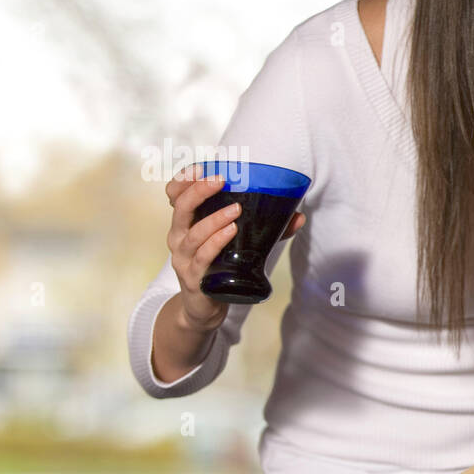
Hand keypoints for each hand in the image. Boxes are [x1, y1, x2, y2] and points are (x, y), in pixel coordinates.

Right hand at [165, 164, 304, 331]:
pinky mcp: (193, 278)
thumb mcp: (238, 244)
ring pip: (193, 233)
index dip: (184, 179)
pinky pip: (203, 257)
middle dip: (198, 190)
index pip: (175, 194)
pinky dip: (216, 243)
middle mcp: (179, 237)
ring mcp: (183, 258)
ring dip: (214, 219)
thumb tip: (299, 216)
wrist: (205, 307)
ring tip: (236, 209)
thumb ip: (268, 230)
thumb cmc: (220, 268)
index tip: (202, 167)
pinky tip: (230, 233)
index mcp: (186, 223)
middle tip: (221, 179)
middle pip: (180, 207)